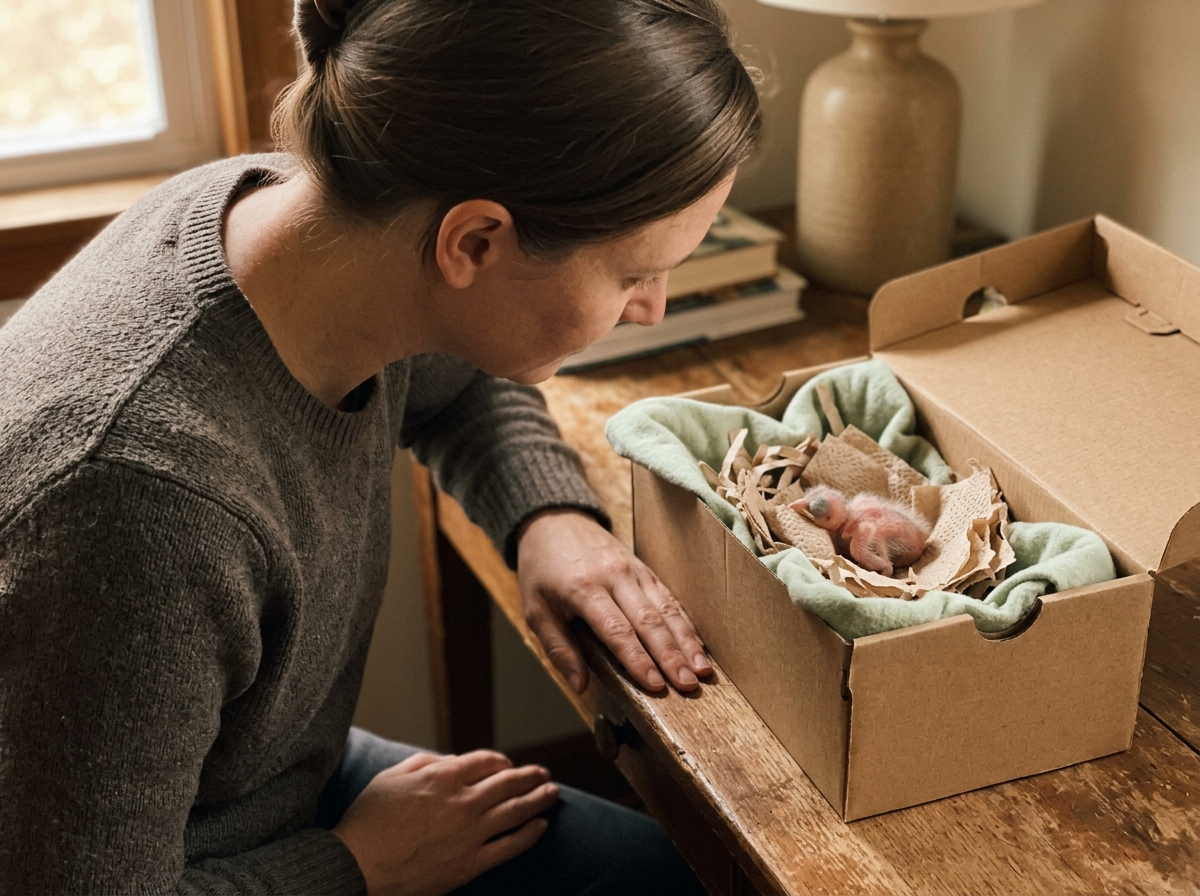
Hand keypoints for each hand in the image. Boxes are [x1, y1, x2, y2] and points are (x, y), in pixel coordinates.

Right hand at [332, 750, 557, 895]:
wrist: (356, 866)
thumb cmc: (368, 820)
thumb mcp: (392, 777)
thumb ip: (425, 763)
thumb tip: (451, 762)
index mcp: (442, 777)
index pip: (486, 762)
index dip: (501, 762)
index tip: (508, 765)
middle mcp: (462, 802)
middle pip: (508, 783)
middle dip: (530, 775)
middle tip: (544, 773)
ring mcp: (469, 834)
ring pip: (516, 811)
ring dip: (538, 799)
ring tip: (553, 792)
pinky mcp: (469, 864)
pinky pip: (510, 846)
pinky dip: (530, 834)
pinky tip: (541, 826)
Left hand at [516, 509, 710, 693]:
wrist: (554, 520)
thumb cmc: (542, 569)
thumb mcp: (534, 609)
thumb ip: (558, 648)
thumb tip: (580, 685)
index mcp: (583, 588)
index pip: (616, 630)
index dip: (638, 659)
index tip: (654, 685)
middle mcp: (614, 576)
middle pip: (649, 620)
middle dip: (671, 655)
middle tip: (688, 685)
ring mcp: (633, 570)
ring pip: (666, 608)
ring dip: (686, 641)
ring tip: (702, 670)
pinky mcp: (644, 568)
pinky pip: (669, 597)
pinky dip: (685, 623)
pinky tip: (698, 645)